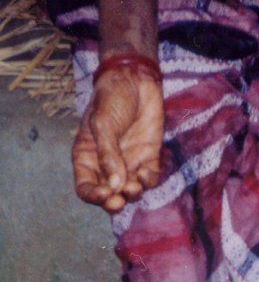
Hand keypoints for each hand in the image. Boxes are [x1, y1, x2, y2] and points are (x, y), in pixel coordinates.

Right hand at [72, 66, 164, 212]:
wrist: (136, 79)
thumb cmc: (112, 97)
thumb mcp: (102, 123)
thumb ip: (107, 155)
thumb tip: (114, 186)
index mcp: (87, 157)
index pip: (85, 187)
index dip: (93, 196)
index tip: (105, 194)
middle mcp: (107, 165)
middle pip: (108, 195)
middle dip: (114, 202)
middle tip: (121, 200)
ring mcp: (129, 163)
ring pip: (130, 191)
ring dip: (132, 193)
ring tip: (135, 186)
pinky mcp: (149, 158)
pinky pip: (149, 179)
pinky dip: (148, 181)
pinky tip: (146, 173)